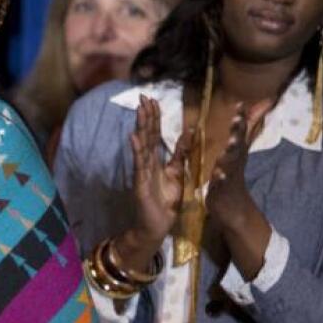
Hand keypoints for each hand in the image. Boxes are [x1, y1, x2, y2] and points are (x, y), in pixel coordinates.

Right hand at [127, 95, 192, 252]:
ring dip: (140, 127)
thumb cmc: (165, 202)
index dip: (155, 118)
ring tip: (140, 110)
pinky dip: (136, 150)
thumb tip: (188, 133)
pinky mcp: (139, 183)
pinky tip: (134, 137)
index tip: (153, 100)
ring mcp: (141, 172)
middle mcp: (146, 163)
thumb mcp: (177, 174)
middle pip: (147, 135)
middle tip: (143, 96)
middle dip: (145, 116)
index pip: (155, 135)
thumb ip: (180, 155)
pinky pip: (139, 164)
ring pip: (142, 145)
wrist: (157, 226)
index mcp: (155, 161)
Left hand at [206, 100, 270, 229]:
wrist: (234, 208)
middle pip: (237, 144)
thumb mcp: (236, 154)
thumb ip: (243, 135)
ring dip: (231, 151)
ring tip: (231, 141)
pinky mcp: (222, 189)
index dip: (239, 119)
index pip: (239, 133)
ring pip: (231, 161)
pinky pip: (222, 182)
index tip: (239, 103)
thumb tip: (255, 115)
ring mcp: (229, 175)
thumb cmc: (232, 176)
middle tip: (237, 118)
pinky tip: (219, 173)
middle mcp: (234, 162)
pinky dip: (221, 177)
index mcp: (236, 153)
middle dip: (237, 131)